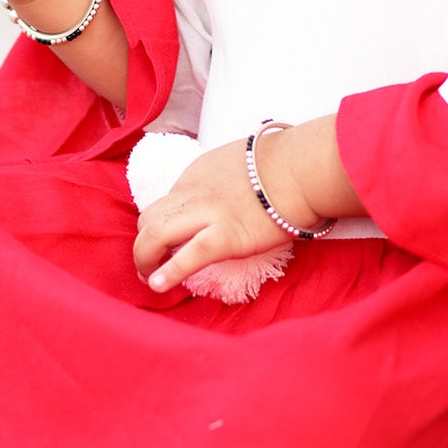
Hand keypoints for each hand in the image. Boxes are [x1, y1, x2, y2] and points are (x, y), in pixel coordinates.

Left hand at [133, 129, 323, 292]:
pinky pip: (189, 255)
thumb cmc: (286, 163)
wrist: (305, 168)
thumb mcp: (239, 161)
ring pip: (154, 234)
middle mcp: (193, 191)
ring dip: (145, 259)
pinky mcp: (227, 235)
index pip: (165, 203)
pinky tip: (159, 286)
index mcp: (197, 173)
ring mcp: (208, 213)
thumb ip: (224, 180)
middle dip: (143, 245)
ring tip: (150, 279)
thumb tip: (229, 197)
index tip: (167, 243)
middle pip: (148, 218)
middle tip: (148, 265)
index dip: (162, 226)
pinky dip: (169, 272)